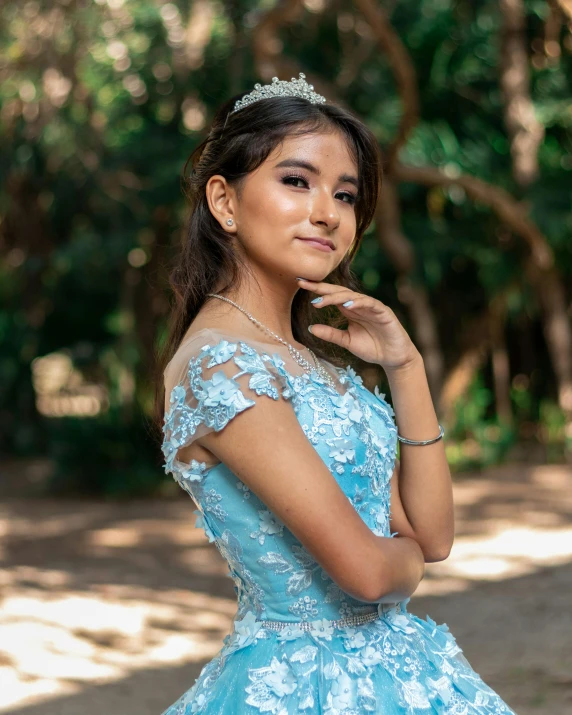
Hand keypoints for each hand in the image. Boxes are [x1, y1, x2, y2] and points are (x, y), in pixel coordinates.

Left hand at [297, 278, 419, 371]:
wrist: (394, 358)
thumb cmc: (372, 347)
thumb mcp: (347, 342)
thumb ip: (331, 334)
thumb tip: (310, 328)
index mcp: (350, 309)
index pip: (331, 296)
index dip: (316, 289)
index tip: (299, 283)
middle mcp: (359, 305)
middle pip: (339, 291)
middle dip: (321, 288)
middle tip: (304, 284)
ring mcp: (372, 306)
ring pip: (353, 296)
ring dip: (336, 297)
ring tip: (321, 300)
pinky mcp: (384, 312)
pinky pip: (370, 304)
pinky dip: (359, 303)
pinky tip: (347, 305)